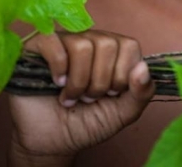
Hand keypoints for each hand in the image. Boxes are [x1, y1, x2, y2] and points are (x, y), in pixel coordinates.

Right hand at [7, 30, 154, 163]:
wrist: (52, 142)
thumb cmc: (88, 122)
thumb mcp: (123, 113)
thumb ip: (142, 92)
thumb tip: (143, 68)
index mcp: (114, 50)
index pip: (130, 46)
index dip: (122, 75)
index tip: (111, 94)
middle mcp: (91, 39)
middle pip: (107, 45)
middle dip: (100, 82)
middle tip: (88, 98)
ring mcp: (64, 41)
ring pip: (82, 45)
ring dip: (79, 81)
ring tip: (72, 96)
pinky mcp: (38, 46)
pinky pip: (52, 41)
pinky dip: (58, 66)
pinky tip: (57, 83)